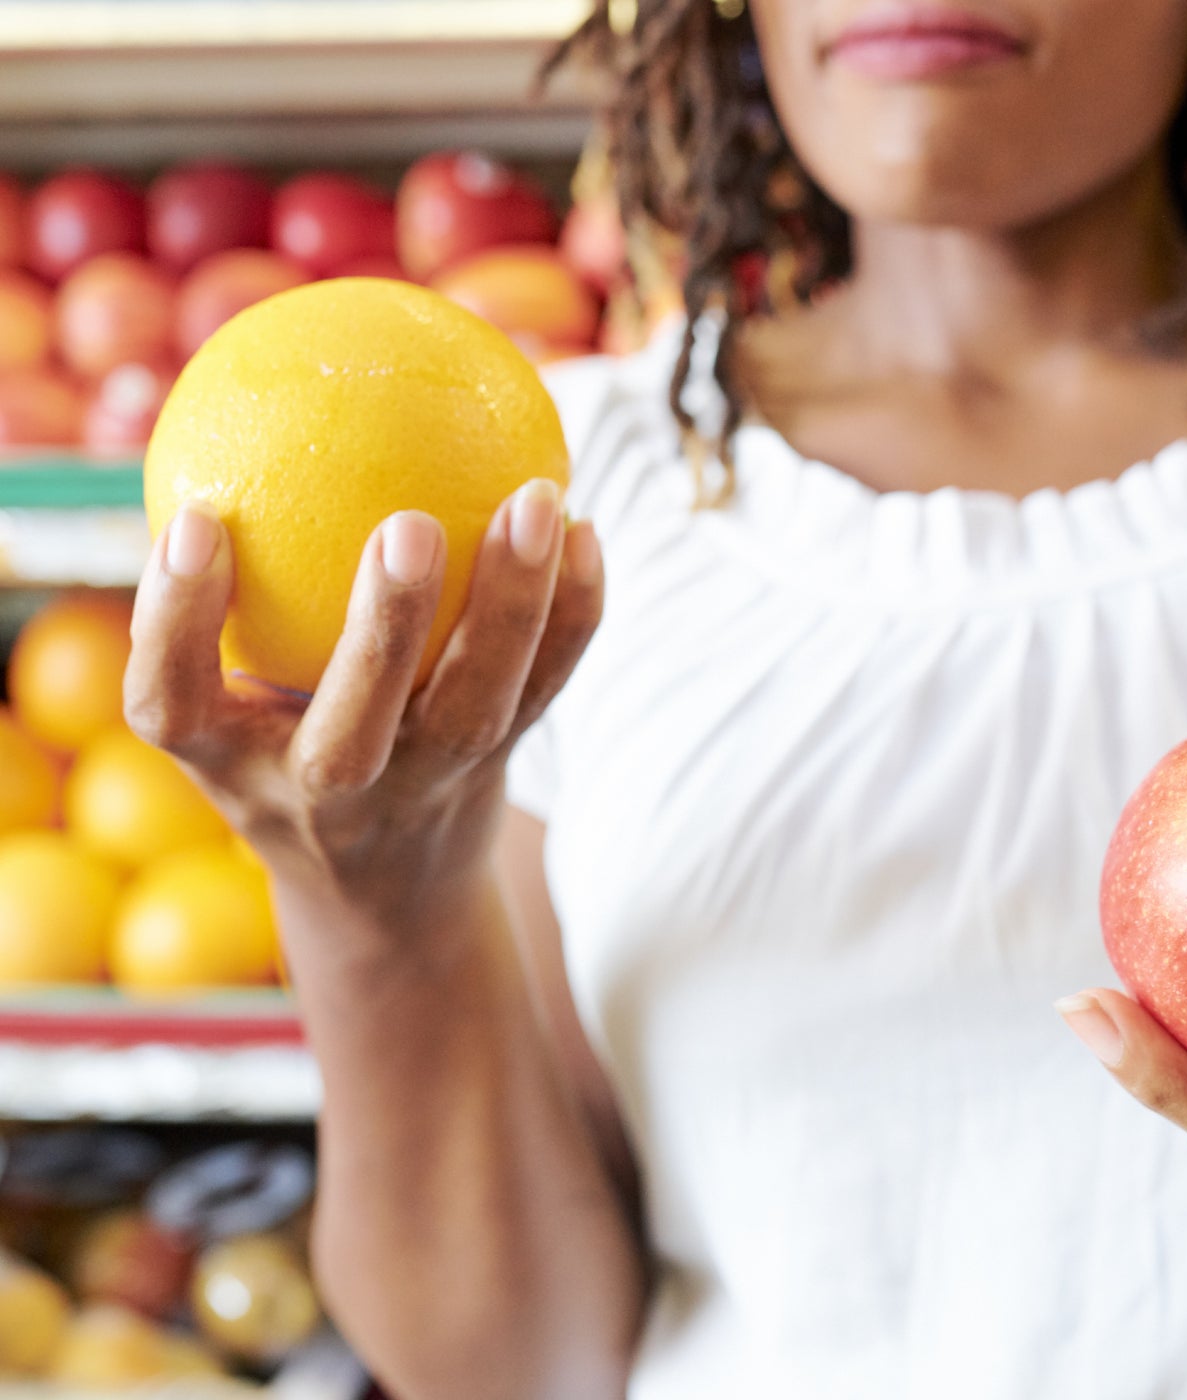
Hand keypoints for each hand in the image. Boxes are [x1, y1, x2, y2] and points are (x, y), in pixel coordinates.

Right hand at [124, 480, 601, 931]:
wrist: (386, 890)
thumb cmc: (281, 744)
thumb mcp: (227, 698)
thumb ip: (225, 596)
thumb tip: (227, 419)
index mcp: (230, 764)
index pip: (174, 703)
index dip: (173, 622)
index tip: (195, 519)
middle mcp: (324, 793)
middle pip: (350, 736)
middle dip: (382, 635)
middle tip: (407, 523)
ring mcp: (423, 789)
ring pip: (475, 713)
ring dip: (512, 609)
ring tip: (536, 499)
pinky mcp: (501, 768)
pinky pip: (546, 690)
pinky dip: (574, 614)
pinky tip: (586, 531)